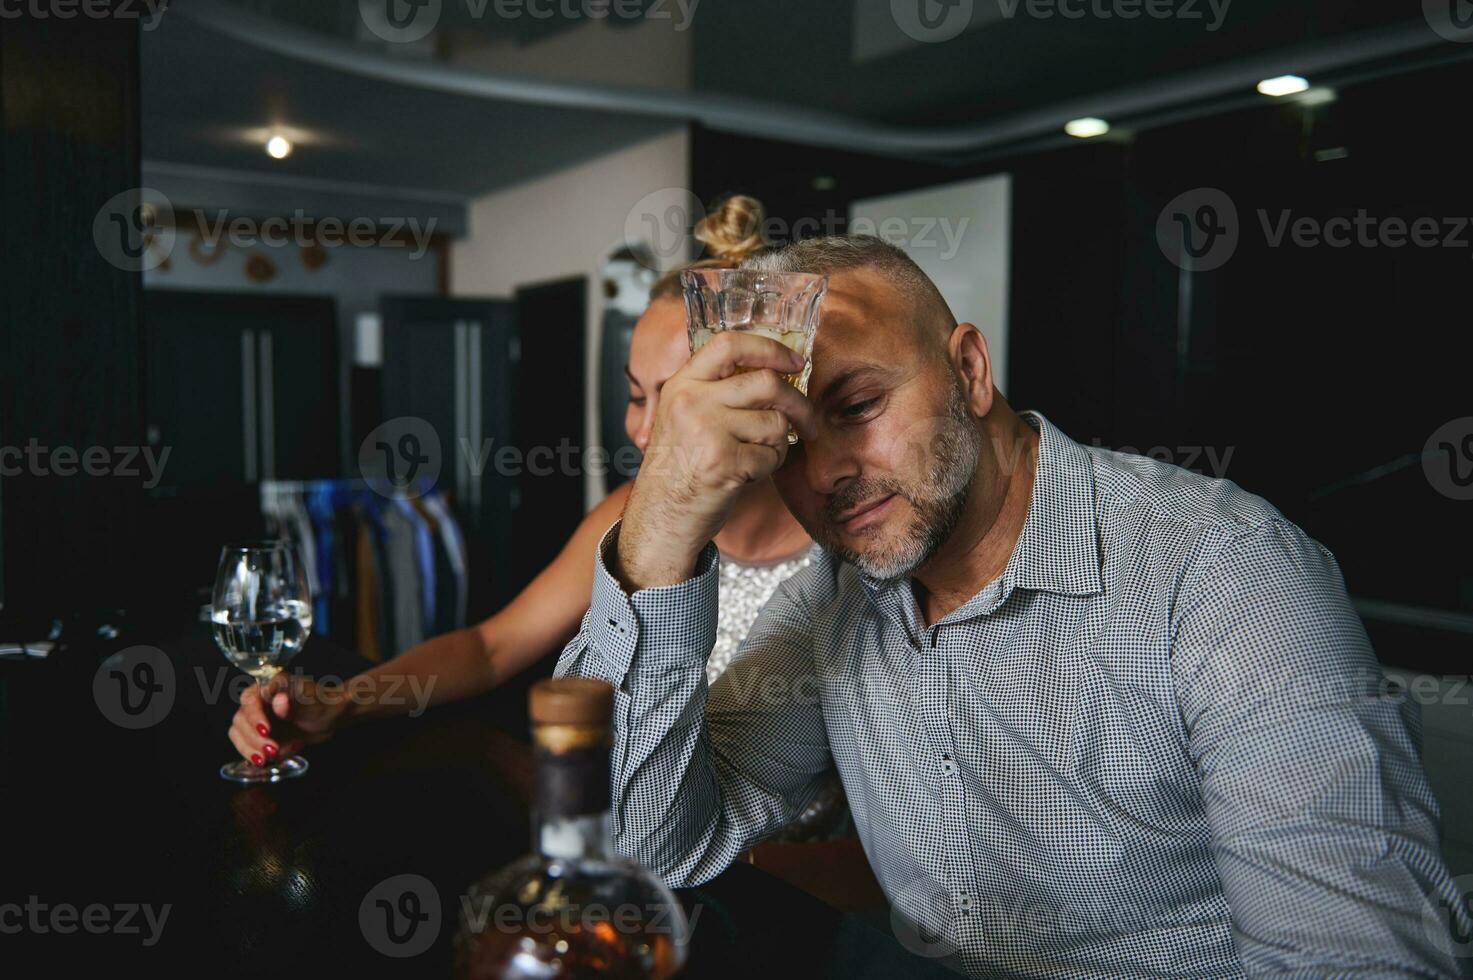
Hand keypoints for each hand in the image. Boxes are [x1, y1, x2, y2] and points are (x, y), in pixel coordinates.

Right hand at [227, 673, 349, 765]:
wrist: (327, 718)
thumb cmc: (323, 705)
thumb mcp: (314, 705)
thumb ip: (296, 704)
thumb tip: (280, 700)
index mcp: (270, 684)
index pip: (251, 699)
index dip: (255, 716)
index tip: (267, 730)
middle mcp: (258, 699)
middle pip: (241, 719)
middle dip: (255, 738)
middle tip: (273, 749)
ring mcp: (255, 716)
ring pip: (238, 733)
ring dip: (252, 748)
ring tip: (274, 755)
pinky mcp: (255, 733)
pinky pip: (245, 745)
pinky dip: (257, 754)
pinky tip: (278, 755)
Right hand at [616, 331, 815, 589]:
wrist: (661, 515)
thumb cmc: (679, 467)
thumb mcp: (682, 415)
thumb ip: (716, 389)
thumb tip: (775, 370)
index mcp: (683, 384)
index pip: (730, 344)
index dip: (769, 348)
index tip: (794, 360)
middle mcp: (692, 402)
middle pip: (767, 383)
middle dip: (799, 404)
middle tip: (808, 421)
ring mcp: (707, 431)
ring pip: (775, 423)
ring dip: (779, 443)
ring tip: (759, 455)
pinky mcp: (724, 462)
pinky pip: (771, 455)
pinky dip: (770, 466)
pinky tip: (749, 473)